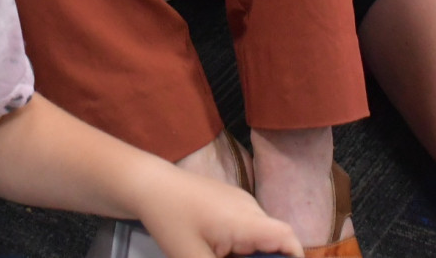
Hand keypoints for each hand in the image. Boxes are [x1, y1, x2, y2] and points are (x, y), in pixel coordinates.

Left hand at [138, 166, 302, 257]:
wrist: (148, 184)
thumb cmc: (170, 220)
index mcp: (246, 221)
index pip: (287, 238)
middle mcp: (249, 208)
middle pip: (274, 240)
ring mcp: (238, 202)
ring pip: (258, 235)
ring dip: (253, 255)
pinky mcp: (227, 202)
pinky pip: (246, 227)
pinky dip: (242, 246)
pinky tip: (220, 254)